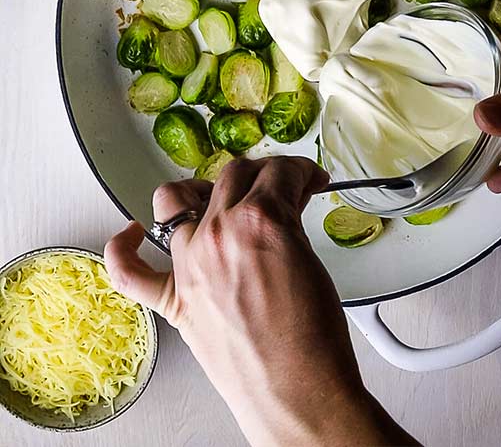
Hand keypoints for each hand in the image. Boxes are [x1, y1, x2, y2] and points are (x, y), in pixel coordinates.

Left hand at [105, 156, 415, 446]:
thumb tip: (284, 204)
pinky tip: (131, 234)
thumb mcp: (311, 261)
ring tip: (219, 197)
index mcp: (260, 221)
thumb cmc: (311, 340)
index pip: (278, 172)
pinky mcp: (174, 300)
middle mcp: (217, 234)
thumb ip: (290, 224)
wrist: (297, 393)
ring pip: (175, 198)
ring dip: (199, 190)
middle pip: (232, 175)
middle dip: (262, 175)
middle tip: (279, 188)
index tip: (306, 180)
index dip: (299, 171)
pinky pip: (129, 270)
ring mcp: (190, 265)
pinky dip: (123, 248)